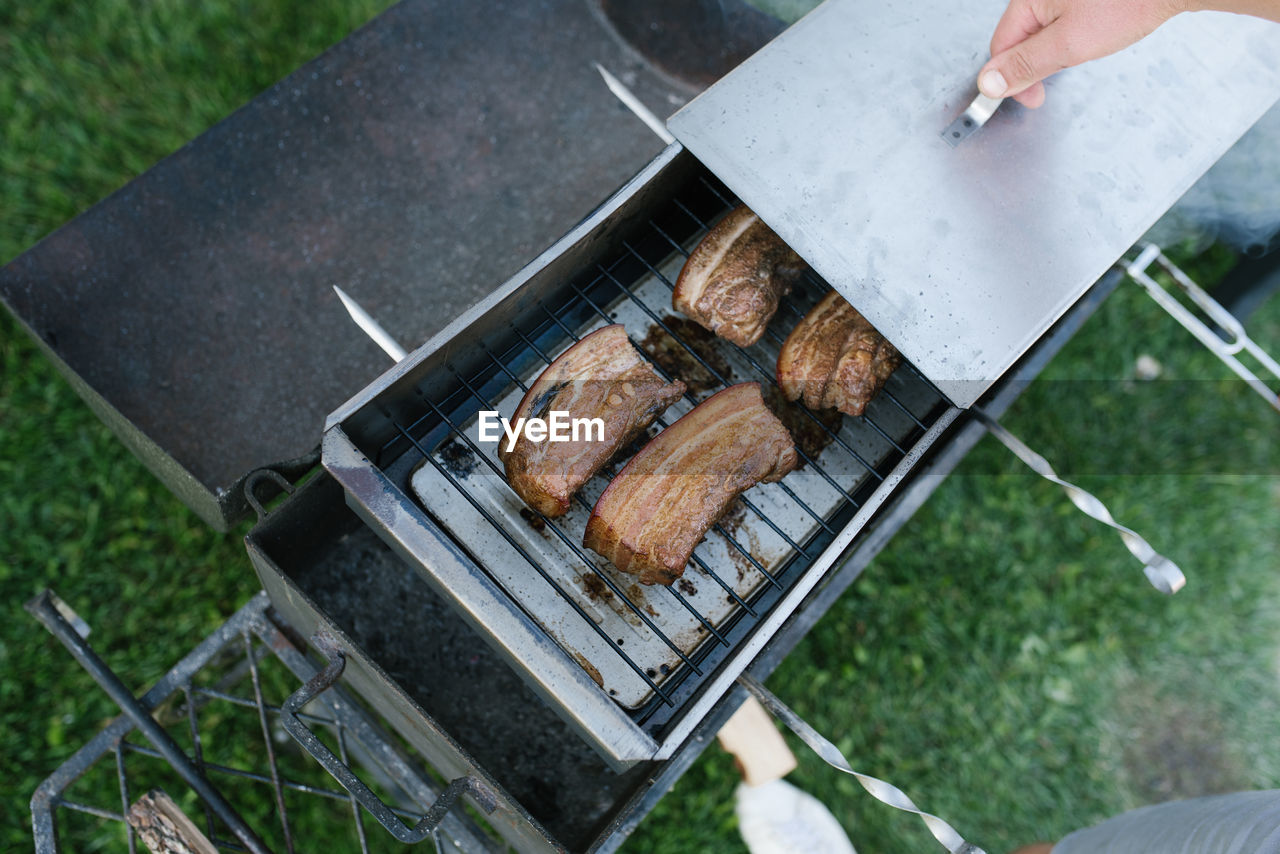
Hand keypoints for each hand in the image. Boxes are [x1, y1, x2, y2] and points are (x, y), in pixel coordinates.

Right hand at [977, 0, 1186, 107]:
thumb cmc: (1128, 2)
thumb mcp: (1069, 44)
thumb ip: (1026, 65)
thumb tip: (988, 84)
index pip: (1001, 47)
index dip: (1011, 79)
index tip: (1031, 99)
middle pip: (1020, 39)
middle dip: (1035, 65)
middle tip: (1057, 81)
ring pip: (1042, 32)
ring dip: (1055, 52)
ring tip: (1083, 51)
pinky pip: (1061, 21)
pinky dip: (1071, 37)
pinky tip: (1094, 36)